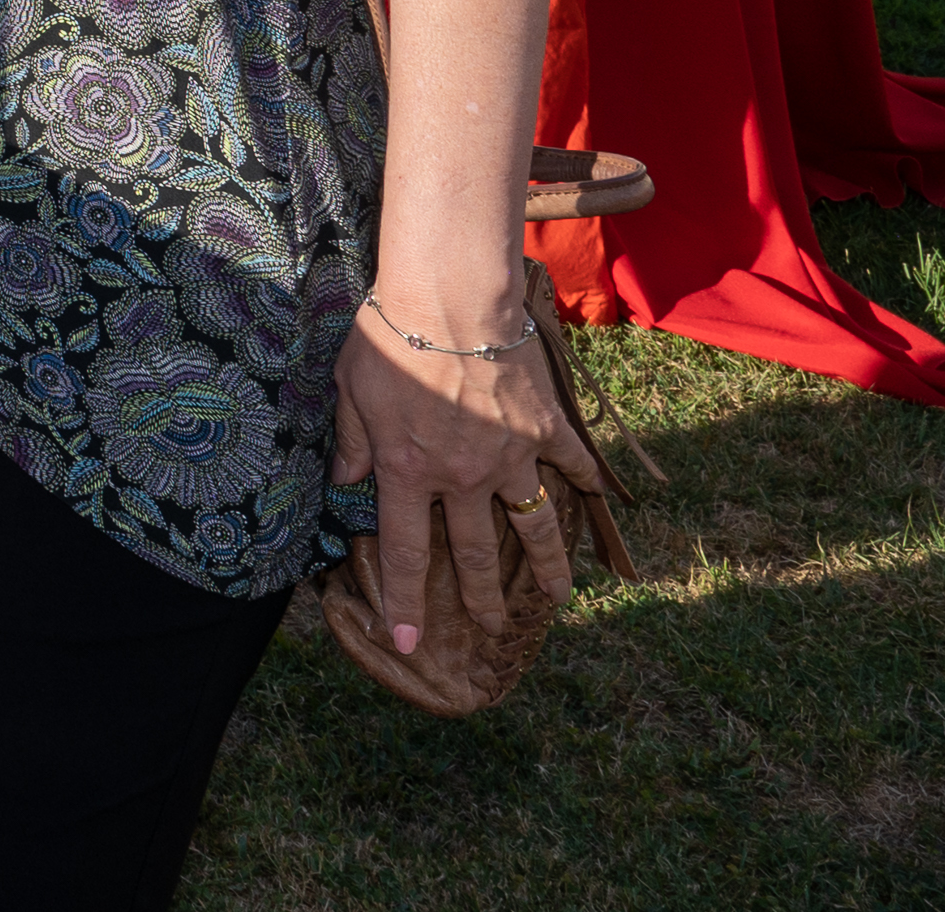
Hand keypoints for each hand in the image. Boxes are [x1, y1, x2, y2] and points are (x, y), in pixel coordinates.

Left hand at [334, 263, 597, 652]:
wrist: (451, 300)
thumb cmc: (389, 337)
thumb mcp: (349, 388)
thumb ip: (351, 441)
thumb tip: (347, 482)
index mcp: (409, 472)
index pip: (407, 554)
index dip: (406, 604)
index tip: (409, 643)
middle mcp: (464, 476)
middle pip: (476, 552)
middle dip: (481, 597)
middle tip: (489, 628)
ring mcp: (511, 454)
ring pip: (535, 524)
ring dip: (548, 564)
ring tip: (559, 597)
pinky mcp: (545, 426)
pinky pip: (572, 461)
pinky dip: (586, 478)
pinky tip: (597, 496)